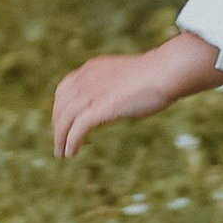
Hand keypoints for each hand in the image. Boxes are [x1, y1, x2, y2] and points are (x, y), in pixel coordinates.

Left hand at [51, 35, 219, 159]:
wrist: (164, 71)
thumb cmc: (156, 74)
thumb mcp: (127, 77)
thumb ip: (115, 88)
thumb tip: (116, 103)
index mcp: (92, 69)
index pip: (65, 88)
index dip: (60, 107)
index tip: (62, 121)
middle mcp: (86, 79)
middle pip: (61, 105)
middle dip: (58, 125)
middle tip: (59, 142)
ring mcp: (92, 93)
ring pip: (65, 118)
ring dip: (61, 138)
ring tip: (62, 153)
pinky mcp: (100, 108)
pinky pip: (77, 128)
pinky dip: (71, 142)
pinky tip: (71, 153)